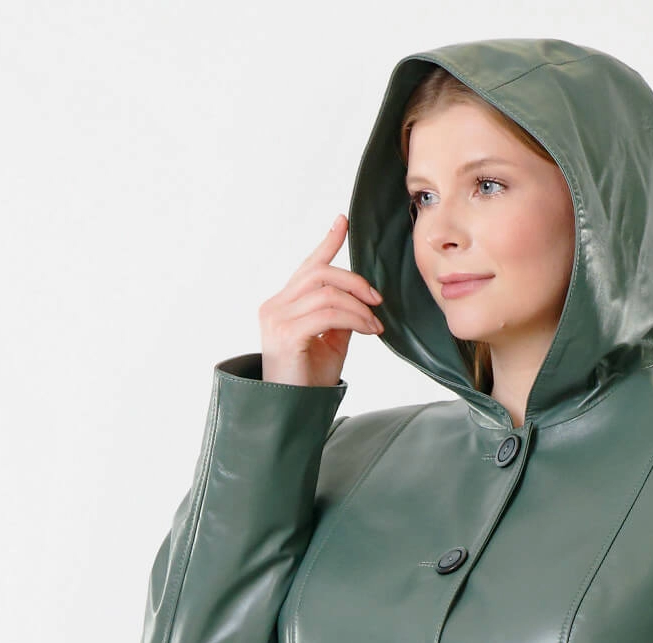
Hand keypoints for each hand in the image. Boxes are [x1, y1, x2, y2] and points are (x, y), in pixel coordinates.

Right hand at [259, 212, 383, 387]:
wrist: (291, 411)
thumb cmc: (308, 381)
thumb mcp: (329, 342)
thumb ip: (339, 316)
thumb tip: (360, 300)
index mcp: (282, 304)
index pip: (307, 266)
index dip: (327, 242)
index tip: (343, 221)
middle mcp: (274, 306)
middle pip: (319, 274)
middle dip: (354, 281)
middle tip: (377, 299)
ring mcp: (277, 319)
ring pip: (327, 293)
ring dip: (359, 307)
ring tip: (375, 325)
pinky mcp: (286, 334)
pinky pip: (328, 314)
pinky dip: (354, 319)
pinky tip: (368, 331)